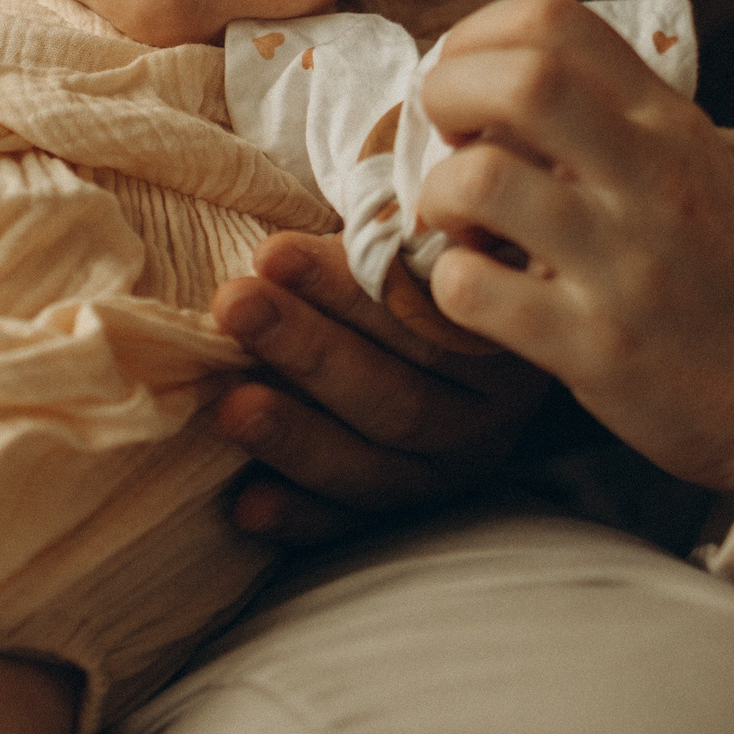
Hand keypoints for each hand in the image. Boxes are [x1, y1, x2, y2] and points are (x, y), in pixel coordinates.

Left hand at [211, 232, 549, 546]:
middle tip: (233, 307)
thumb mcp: (428, 229)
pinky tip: (245, 507)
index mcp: (503, 333)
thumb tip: (292, 205)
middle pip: (399, 394)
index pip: (427, 317)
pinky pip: (353, 528)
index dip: (347, 289)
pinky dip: (299, 517)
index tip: (271, 251)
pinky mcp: (408, 515)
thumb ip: (392, 222)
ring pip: (376, 466)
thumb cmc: (420, 259)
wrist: (451, 323)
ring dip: (296, 435)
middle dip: (308, 351)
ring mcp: (450, 472)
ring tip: (229, 406)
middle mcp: (491, 414)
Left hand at [416, 0, 733, 492]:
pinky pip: (474, 290)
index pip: (554, 20)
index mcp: (665, 122)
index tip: (465, 78)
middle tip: (447, 138)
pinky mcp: (594, 345)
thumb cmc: (717, 267)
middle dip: (446, 94)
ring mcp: (624, 264)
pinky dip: (448, 281)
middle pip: (520, 82)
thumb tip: (488, 77)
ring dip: (440, 195)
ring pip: (482, 182)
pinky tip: (475, 286)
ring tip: (460, 221)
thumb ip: (606, 114)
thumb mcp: (688, 161)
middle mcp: (650, 179)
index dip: (478, 36)